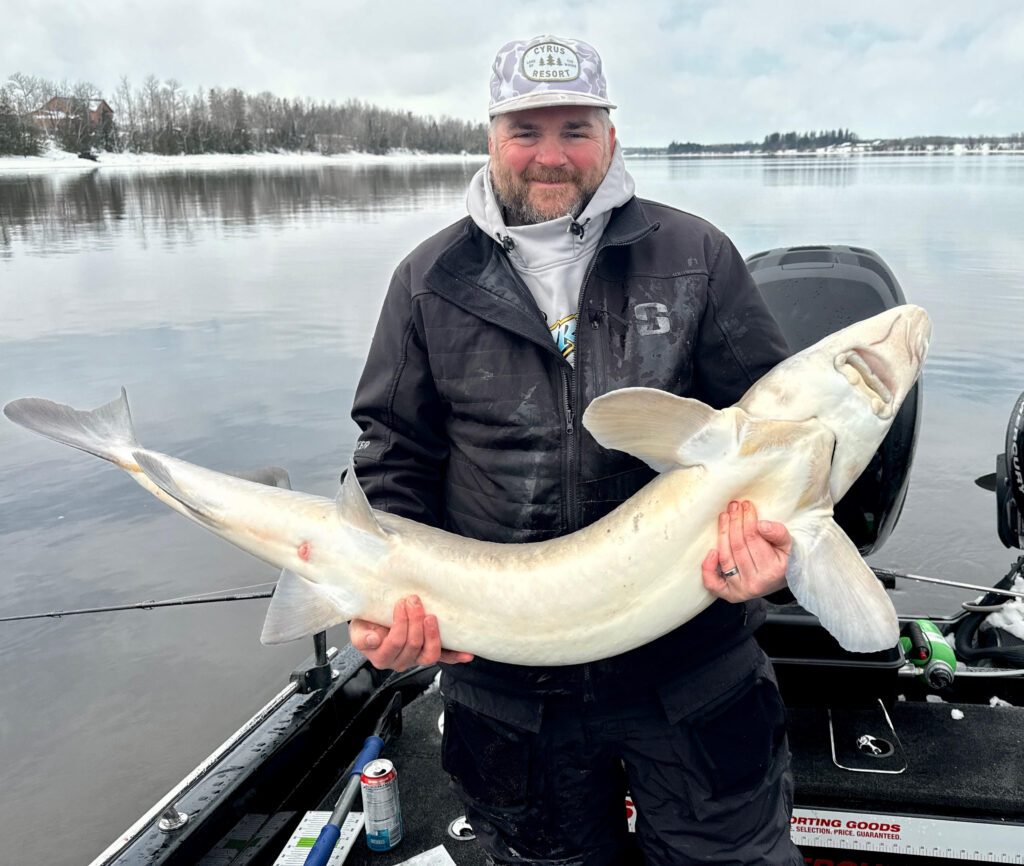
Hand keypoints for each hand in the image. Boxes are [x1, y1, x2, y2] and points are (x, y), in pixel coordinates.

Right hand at [348, 595, 473, 671]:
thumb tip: (372, 639)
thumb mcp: (357, 628)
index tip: (401, 604)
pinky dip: (455, 656)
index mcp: (382, 657)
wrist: (371, 624)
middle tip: (414, 601)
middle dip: (416, 621)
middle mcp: (400, 660)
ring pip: (430, 654)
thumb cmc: (366, 624)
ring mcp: (416, 658)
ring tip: (431, 617)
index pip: (396, 642)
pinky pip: (444, 658)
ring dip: (433, 634)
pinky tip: (466, 654)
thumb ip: (361, 637)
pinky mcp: (428, 653)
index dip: (401, 623)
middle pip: (414, 645)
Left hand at [701, 500, 791, 601]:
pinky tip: (710, 551)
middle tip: (733, 506)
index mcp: (773, 571)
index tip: (746, 505)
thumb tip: (761, 525)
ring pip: (726, 557)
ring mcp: (742, 590)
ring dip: (722, 534)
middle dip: (734, 522)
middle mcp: (756, 583)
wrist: (783, 580)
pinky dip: (708, 569)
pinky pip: (713, 584)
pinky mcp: (730, 595)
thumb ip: (779, 533)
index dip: (748, 519)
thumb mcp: (789, 544)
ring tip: (724, 516)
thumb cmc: (785, 559)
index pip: (753, 539)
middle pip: (738, 546)